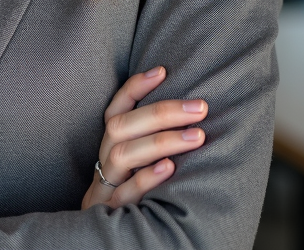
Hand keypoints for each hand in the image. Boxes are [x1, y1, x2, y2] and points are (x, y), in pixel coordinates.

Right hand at [80, 66, 207, 210]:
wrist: (105, 241)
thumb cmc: (130, 194)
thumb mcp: (134, 165)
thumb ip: (148, 140)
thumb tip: (188, 112)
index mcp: (109, 145)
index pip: (116, 109)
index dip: (135, 88)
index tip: (162, 70)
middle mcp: (104, 161)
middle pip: (120, 127)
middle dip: (160, 113)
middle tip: (199, 107)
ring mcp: (106, 187)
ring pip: (123, 155)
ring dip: (161, 142)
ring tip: (197, 136)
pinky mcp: (113, 212)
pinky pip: (127, 193)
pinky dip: (147, 179)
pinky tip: (170, 168)